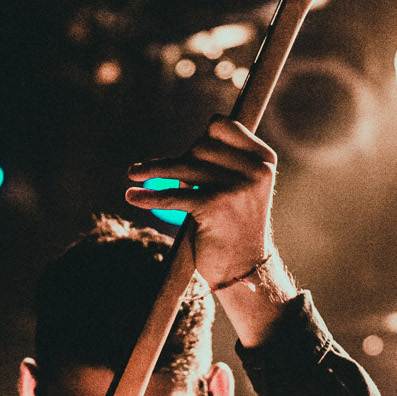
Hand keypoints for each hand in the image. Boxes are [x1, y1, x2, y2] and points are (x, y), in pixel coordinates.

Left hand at [125, 116, 276, 289]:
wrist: (244, 270)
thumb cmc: (236, 228)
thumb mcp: (242, 187)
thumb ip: (225, 162)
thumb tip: (194, 144)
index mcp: (263, 160)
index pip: (221, 125)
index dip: (202, 138)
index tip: (190, 156)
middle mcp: (255, 170)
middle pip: (200, 145)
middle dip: (180, 161)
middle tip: (170, 180)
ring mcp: (236, 187)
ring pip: (183, 166)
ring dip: (153, 170)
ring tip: (133, 174)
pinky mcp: (215, 206)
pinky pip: (173, 195)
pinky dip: (149, 196)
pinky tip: (133, 197)